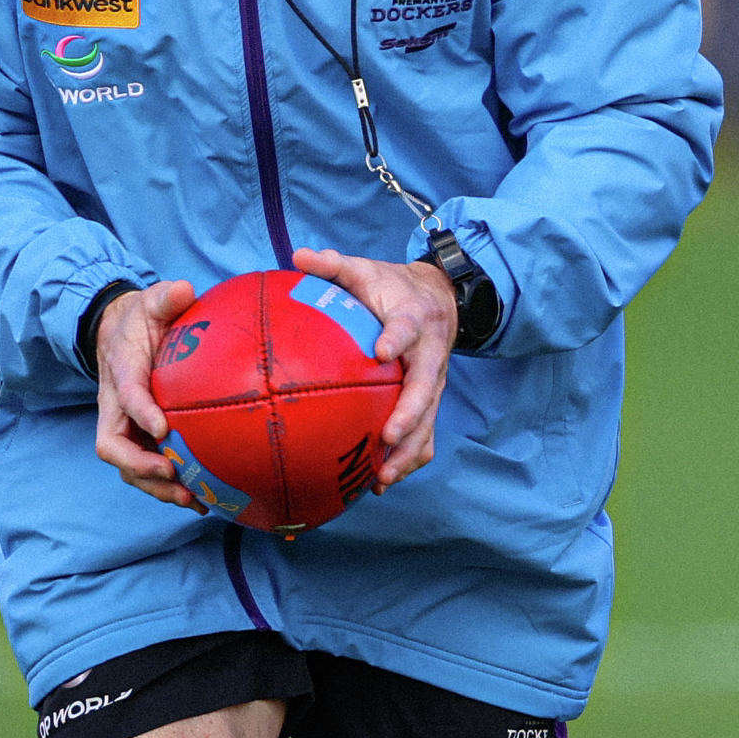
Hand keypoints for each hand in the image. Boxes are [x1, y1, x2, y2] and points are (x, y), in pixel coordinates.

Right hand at [89, 278, 206, 508]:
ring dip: (157, 486)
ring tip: (192, 499)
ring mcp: (125, 426)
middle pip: (114, 446)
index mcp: (121, 372)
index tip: (163, 427)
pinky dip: (169, 488)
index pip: (125, 395)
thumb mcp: (152, 300)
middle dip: (141, 466)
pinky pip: (146, 470)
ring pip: (129, 466)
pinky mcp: (140, 439)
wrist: (120, 333)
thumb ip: (165, 298)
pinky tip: (203, 500)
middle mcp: (116, 406)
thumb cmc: (141, 319)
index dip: (140, 412)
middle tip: (175, 474)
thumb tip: (184, 292)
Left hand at [292, 247, 457, 489]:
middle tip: (389, 435)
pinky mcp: (429, 402)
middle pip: (426, 389)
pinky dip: (407, 460)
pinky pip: (424, 436)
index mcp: (414, 320)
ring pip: (429, 422)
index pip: (407, 330)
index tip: (380, 352)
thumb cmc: (392, 288)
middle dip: (410, 415)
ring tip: (383, 477)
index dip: (396, 340)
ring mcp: (433, 383)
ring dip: (409, 451)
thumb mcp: (366, 270)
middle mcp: (429, 356)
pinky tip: (379, 482)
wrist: (439, 299)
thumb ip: (335, 265)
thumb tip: (299, 255)